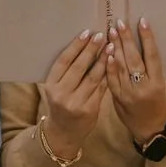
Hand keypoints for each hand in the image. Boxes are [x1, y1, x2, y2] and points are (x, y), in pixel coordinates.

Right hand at [40, 31, 109, 161]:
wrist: (64, 133)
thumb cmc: (61, 105)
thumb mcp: (57, 89)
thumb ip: (66, 72)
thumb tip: (84, 44)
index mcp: (51, 86)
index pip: (64, 61)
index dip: (76, 46)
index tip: (87, 32)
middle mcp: (62, 94)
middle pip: (79, 67)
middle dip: (91, 49)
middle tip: (102, 35)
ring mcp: (76, 103)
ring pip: (93, 77)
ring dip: (103, 60)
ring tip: (111, 46)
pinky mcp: (90, 110)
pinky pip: (101, 88)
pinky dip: (108, 74)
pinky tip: (114, 63)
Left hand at [107, 18, 165, 144]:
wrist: (150, 129)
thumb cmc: (156, 103)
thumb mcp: (158, 85)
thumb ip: (148, 69)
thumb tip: (134, 44)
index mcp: (158, 82)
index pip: (152, 56)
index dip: (148, 38)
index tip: (142, 21)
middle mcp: (144, 87)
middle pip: (135, 59)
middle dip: (126, 40)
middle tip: (119, 23)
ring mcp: (130, 94)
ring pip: (122, 67)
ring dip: (115, 48)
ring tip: (111, 32)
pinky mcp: (118, 99)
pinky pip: (112, 80)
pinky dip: (109, 66)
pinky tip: (106, 53)